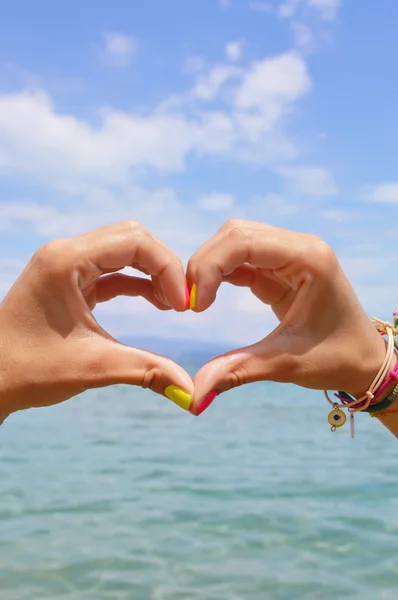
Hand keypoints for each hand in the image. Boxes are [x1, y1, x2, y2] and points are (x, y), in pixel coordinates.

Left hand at [0, 221, 193, 421]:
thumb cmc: (27, 370)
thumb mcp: (93, 367)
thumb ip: (148, 371)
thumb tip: (193, 393)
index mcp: (66, 261)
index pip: (134, 242)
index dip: (167, 269)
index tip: (181, 307)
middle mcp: (65, 254)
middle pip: (131, 238)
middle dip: (162, 267)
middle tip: (179, 303)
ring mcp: (65, 265)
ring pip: (123, 251)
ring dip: (151, 273)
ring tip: (171, 305)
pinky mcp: (68, 282)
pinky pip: (111, 271)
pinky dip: (136, 283)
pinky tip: (155, 303)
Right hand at [187, 220, 388, 414]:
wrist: (365, 361)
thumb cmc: (338, 358)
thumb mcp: (287, 363)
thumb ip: (239, 370)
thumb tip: (194, 394)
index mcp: (309, 258)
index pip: (244, 241)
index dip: (210, 266)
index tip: (195, 306)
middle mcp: (299, 247)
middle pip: (235, 234)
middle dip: (205, 264)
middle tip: (188, 303)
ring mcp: (290, 255)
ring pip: (235, 242)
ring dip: (210, 267)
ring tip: (197, 302)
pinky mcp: (280, 269)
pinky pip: (241, 260)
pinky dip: (220, 275)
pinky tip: (208, 298)